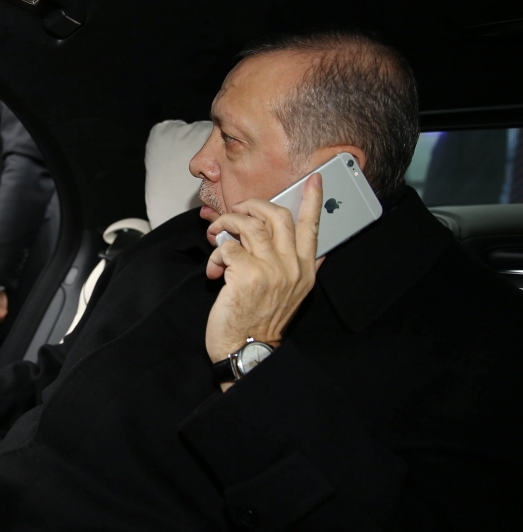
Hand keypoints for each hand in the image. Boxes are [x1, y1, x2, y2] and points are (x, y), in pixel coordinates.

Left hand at [204, 173, 323, 364]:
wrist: (246, 350)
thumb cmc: (261, 322)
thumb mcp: (294, 297)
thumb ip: (304, 271)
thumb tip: (320, 253)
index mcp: (306, 270)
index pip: (313, 228)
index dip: (313, 201)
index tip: (314, 180)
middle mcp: (292, 267)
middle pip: (277, 216)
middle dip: (252, 206)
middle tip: (237, 211)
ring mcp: (271, 270)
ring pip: (248, 226)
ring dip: (226, 225)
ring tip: (216, 236)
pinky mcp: (246, 274)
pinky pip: (227, 247)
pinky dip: (215, 254)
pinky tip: (213, 271)